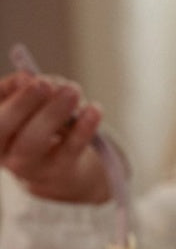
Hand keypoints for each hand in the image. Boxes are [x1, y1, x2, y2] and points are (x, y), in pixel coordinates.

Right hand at [0, 68, 108, 203]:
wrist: (54, 167)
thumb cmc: (32, 125)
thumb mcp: (20, 106)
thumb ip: (16, 89)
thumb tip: (25, 77)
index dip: (10, 98)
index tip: (26, 77)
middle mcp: (4, 153)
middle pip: (4, 127)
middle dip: (25, 102)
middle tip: (46, 82)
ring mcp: (30, 166)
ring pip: (35, 139)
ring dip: (54, 111)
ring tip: (72, 89)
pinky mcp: (58, 170)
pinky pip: (70, 149)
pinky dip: (83, 128)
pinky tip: (94, 109)